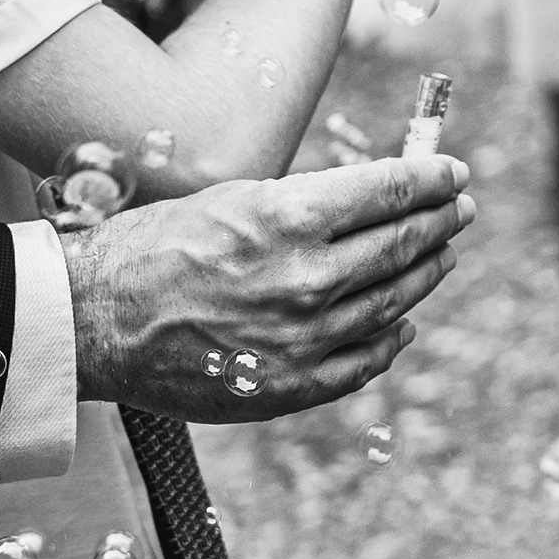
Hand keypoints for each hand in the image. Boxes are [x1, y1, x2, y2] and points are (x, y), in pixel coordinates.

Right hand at [65, 153, 475, 420]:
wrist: (98, 322)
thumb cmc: (158, 246)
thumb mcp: (234, 198)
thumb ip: (306, 200)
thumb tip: (370, 193)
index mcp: (288, 219)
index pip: (388, 190)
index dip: (431, 178)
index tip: (454, 172)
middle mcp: (305, 279)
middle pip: (401, 244)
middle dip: (440, 221)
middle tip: (460, 208)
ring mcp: (303, 339)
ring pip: (394, 301)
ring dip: (426, 273)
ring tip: (441, 255)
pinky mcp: (290, 386)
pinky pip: (365, 362)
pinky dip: (393, 338)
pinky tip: (403, 323)